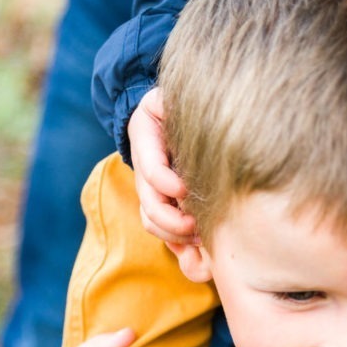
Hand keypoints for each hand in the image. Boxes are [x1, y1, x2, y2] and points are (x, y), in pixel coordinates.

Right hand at [128, 87, 197, 243]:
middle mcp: (145, 168)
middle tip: (196, 223)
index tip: (184, 189)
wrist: (170, 116)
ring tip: (201, 237)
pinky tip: (198, 249)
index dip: (165, 182)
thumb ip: (170, 102)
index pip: (151, 169)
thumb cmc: (177, 105)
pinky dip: (178, 245)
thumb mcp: (169, 97)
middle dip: (171, 219)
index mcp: (146, 138)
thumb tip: (175, 114)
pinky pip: (163, 232)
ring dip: (175, 234)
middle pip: (149, 203)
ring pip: (152, 221)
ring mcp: (152, 189)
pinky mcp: (163, 204)